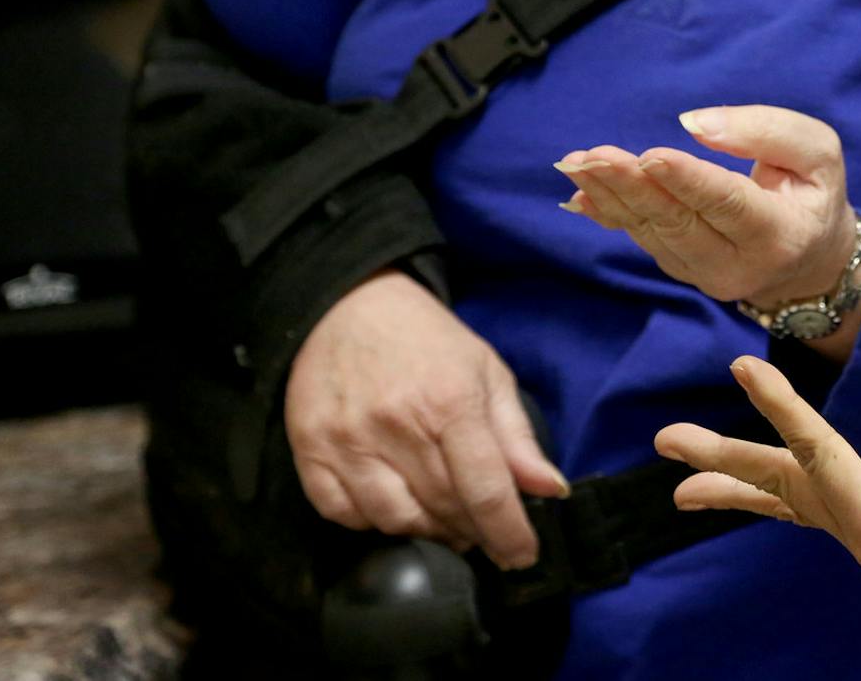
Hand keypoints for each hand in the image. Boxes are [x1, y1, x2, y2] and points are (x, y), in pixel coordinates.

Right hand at [283, 269, 568, 569]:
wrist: (347, 305)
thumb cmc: (426, 339)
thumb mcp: (487, 371)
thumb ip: (517, 435)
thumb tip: (550, 489)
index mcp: (450, 402)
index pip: (486, 489)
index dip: (509, 532)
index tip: (522, 555)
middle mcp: (397, 425)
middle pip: (445, 509)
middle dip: (474, 531)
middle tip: (485, 531)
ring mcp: (348, 441)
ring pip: (395, 521)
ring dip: (428, 532)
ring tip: (445, 519)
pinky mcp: (310, 451)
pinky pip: (345, 515)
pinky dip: (374, 522)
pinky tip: (395, 505)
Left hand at [556, 106, 856, 309]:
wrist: (811, 260)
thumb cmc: (813, 192)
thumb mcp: (818, 152)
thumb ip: (767, 130)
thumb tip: (694, 124)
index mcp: (781, 234)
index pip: (729, 204)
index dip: (688, 180)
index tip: (650, 155)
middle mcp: (738, 265)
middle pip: (678, 222)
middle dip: (633, 186)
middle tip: (594, 156)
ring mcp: (705, 274)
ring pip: (652, 232)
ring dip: (611, 196)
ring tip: (575, 164)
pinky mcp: (681, 270)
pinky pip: (642, 239)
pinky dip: (609, 214)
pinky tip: (581, 193)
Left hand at [653, 357, 860, 641]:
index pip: (813, 454)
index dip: (777, 408)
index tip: (742, 366)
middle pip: (783, 490)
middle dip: (723, 465)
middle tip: (664, 443)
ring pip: (799, 505)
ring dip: (745, 491)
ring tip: (685, 492)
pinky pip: (834, 506)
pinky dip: (796, 495)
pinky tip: (783, 492)